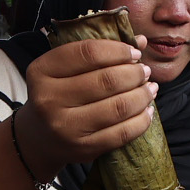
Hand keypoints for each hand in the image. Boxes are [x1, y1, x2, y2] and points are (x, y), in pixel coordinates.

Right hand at [12, 37, 157, 173]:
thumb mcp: (66, 69)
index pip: (89, 53)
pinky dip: (141, 120)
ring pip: (118, 107)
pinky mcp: (82, 149)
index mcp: (42, 71)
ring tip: (150, 89)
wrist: (39, 137)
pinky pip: (121, 133)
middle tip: (144, 72)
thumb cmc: (58, 94)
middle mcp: (48, 100)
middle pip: (107, 80)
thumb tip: (141, 41)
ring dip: (142, 95)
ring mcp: (65, 128)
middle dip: (135, 74)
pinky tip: (147, 110)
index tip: (134, 53)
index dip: (118, 50)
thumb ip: (99, 51)